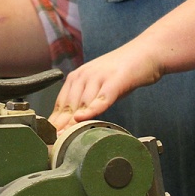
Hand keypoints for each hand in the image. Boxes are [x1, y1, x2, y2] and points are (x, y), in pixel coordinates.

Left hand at [49, 39, 163, 131]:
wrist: (147, 52)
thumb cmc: (124, 72)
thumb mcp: (100, 86)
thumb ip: (87, 101)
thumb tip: (74, 123)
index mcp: (77, 76)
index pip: (60, 103)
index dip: (53, 122)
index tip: (47, 138)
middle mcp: (84, 75)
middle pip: (68, 106)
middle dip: (59, 126)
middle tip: (51, 143)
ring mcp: (99, 77)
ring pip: (82, 103)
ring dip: (71, 123)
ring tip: (63, 139)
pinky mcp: (115, 81)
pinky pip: (102, 98)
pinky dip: (91, 109)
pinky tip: (82, 118)